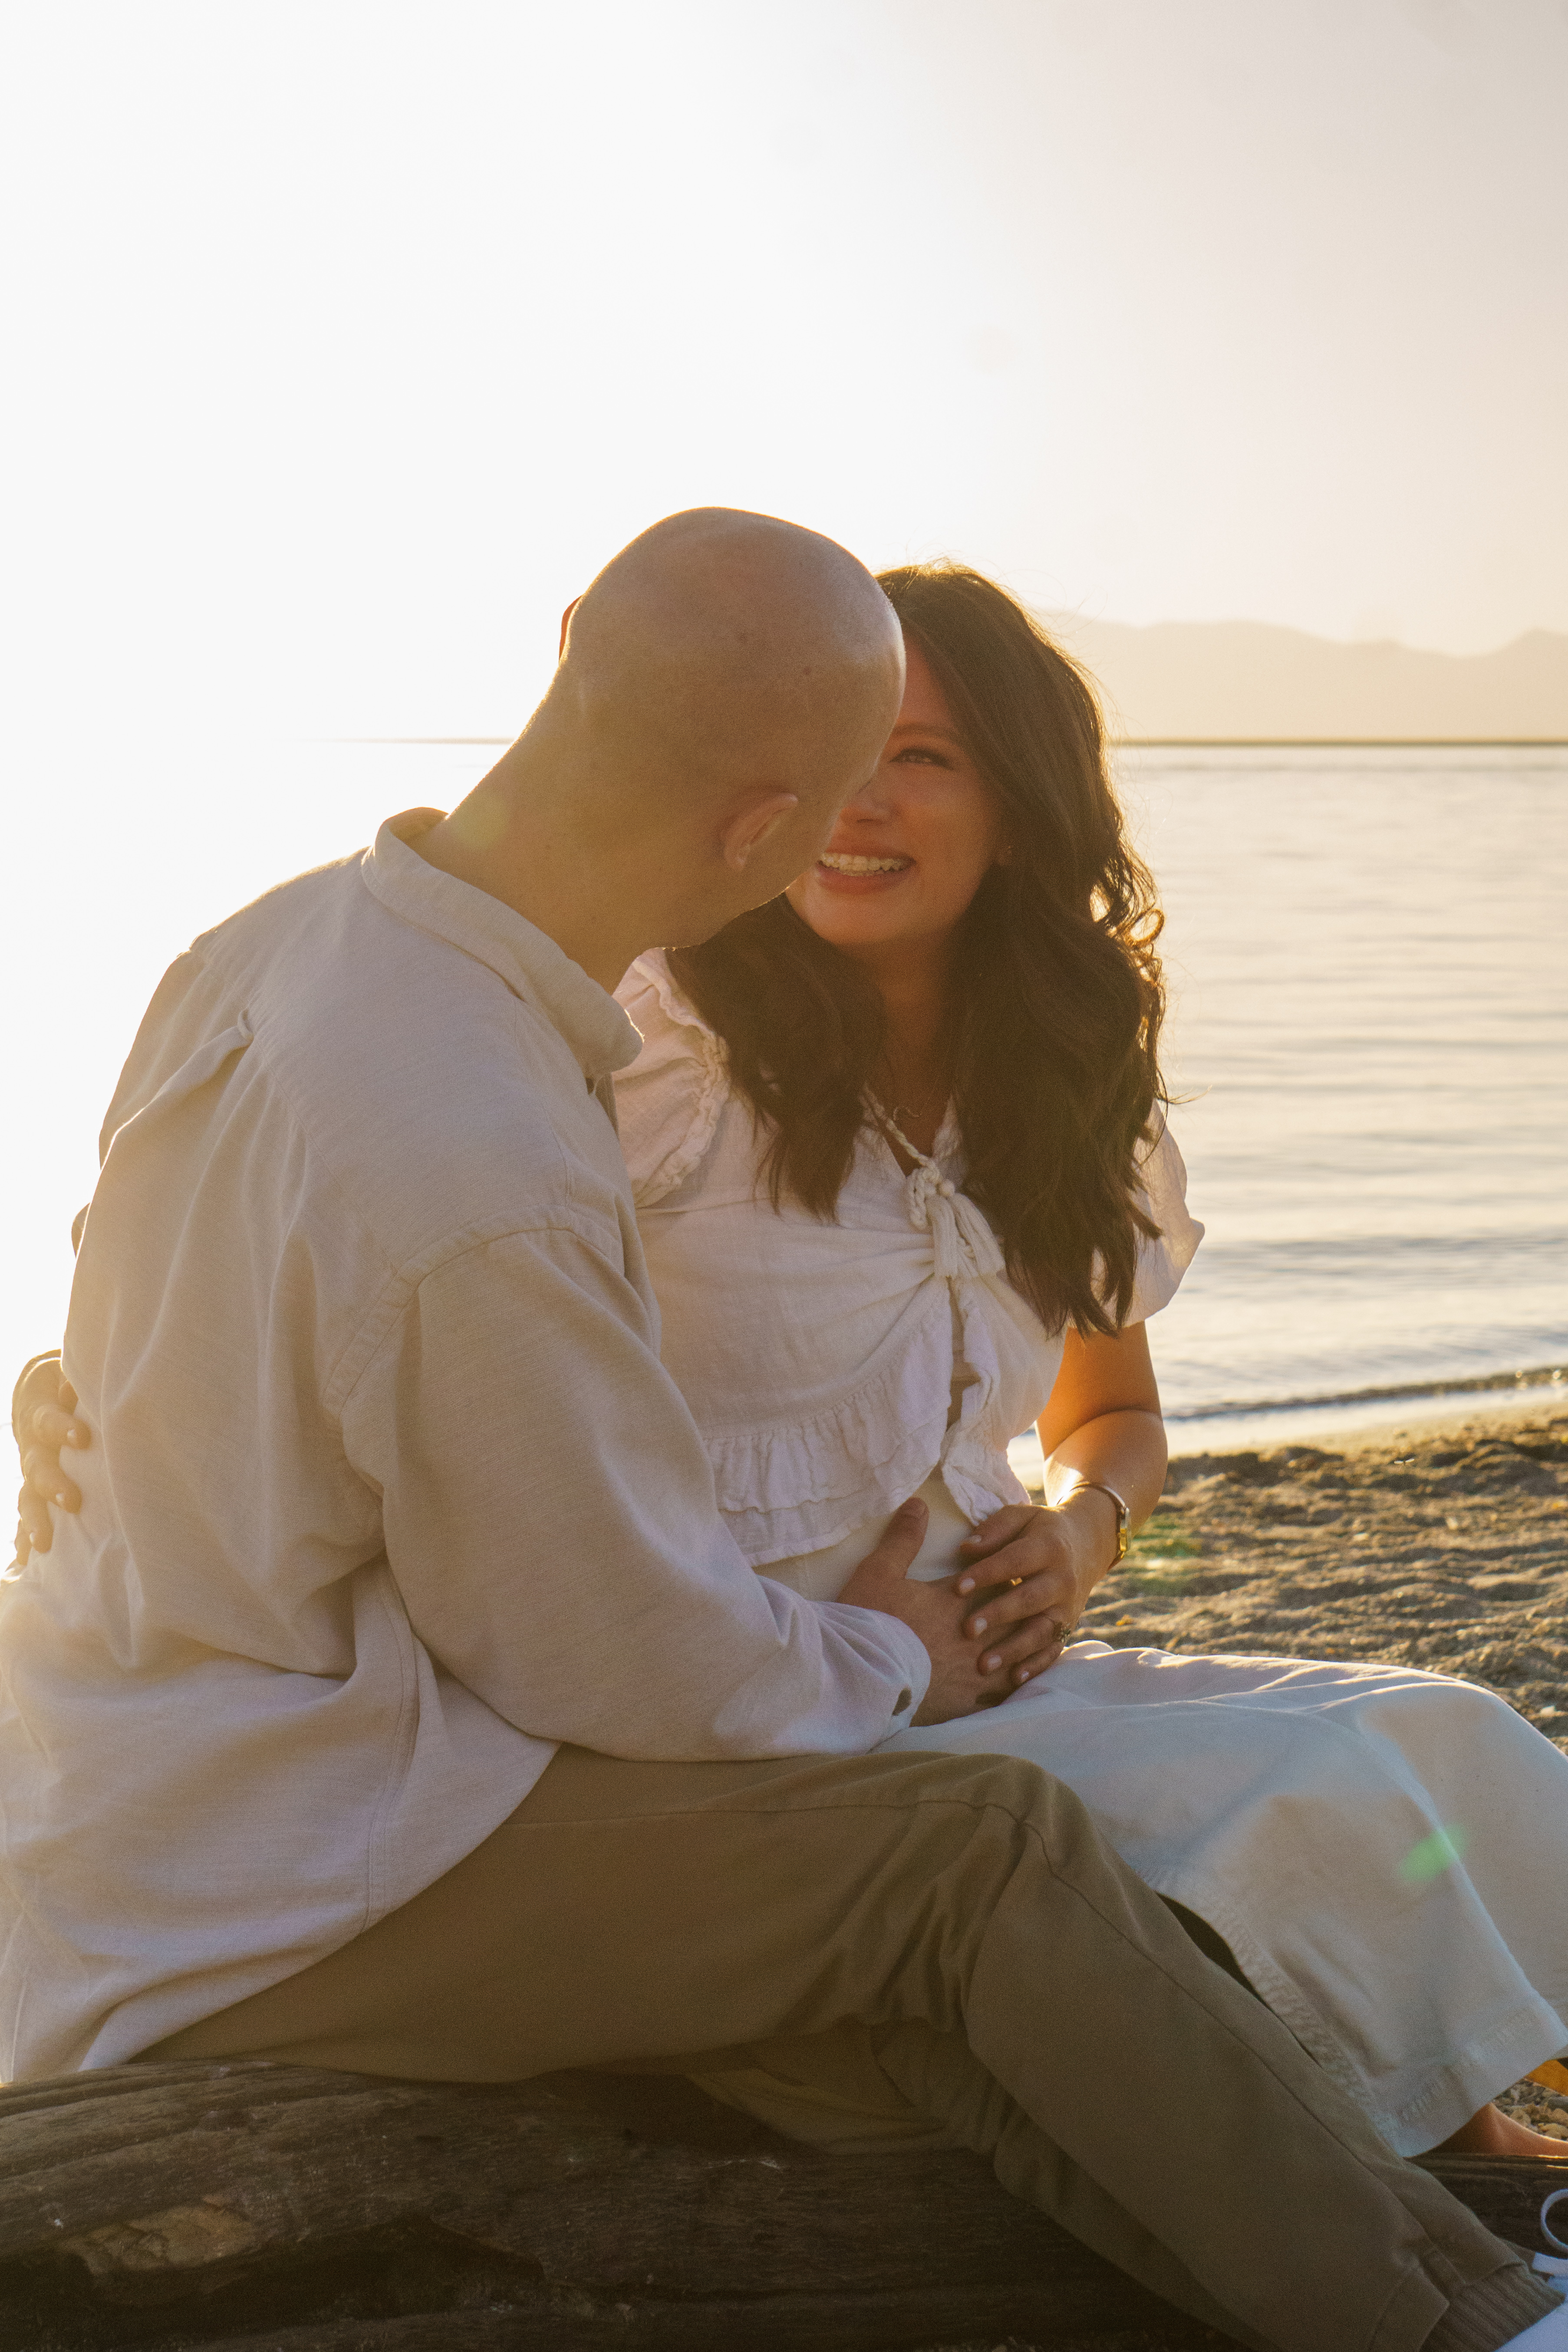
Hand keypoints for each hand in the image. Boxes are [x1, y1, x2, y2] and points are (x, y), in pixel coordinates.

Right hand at [13, 1357, 87, 1564]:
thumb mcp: (70, 1373)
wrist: (39, 1393)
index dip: (62, 1428)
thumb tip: (77, 1382)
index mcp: (41, 1414)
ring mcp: (31, 1470)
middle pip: (37, 1467)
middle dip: (53, 1485)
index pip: (48, 1420)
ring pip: (28, 1497)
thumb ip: (76, 1380)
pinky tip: (28, 1559)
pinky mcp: (34, 1488)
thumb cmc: (68, 1381)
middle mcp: (33, 1446)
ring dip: (35, 1520)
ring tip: (44, 1545)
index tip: (81, 1437)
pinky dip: (26, 1535)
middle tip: (72, 1502)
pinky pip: (26, 1514)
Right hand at [837, 1497, 1018, 1723]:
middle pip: (1011, 1614)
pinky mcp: (969, 1700)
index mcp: (955, 1600)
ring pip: (1015, 1652)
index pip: (992, 1580)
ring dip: (1024, 1644)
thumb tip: (918, 1504)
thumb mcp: (879, 1571)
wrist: (861, 1679)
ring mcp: (974, 1669)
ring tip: (1031, 1638)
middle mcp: (973, 1633)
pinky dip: (1014, 1682)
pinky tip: (1017, 1681)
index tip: (1011, 1568)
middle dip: (1021, 1605)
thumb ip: (903, 1538)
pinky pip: (1005, 1691)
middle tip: (1031, 1598)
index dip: (1002, 1573)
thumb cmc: (869, 1622)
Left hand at [950, 1493, 1118, 1692]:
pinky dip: (1035, 1666)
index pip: (1016, 1561)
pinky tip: (1013, 1679)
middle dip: (999, 1616)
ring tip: (983, 1666)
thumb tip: (966, 1549)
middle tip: (967, 1630)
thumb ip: (995, 1529)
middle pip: (1030, 1599)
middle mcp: (1062, 1580)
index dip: (987, 1573)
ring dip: (1013, 1650)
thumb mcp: (1021, 1517)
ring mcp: (1068, 1608)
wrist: (1086, 1545)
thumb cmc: (1038, 1531)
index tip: (957, 1587)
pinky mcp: (1069, 1627)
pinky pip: (1053, 1650)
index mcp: (1049, 1547)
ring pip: (1041, 1632)